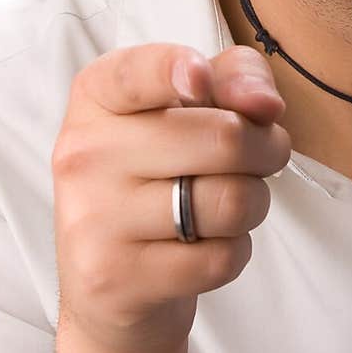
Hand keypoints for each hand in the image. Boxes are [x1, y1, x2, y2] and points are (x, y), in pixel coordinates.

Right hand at [51, 43, 290, 352]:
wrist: (110, 284)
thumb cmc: (160, 175)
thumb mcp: (189, 109)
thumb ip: (235, 79)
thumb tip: (266, 105)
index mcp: (97, 96)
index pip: (138, 72)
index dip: (176, 69)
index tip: (201, 80)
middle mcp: (85, 151)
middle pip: (224, 136)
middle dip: (266, 150)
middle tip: (258, 159)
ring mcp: (94, 217)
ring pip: (231, 201)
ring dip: (253, 204)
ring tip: (227, 205)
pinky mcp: (114, 278)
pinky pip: (220, 258)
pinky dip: (233, 252)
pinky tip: (203, 247)